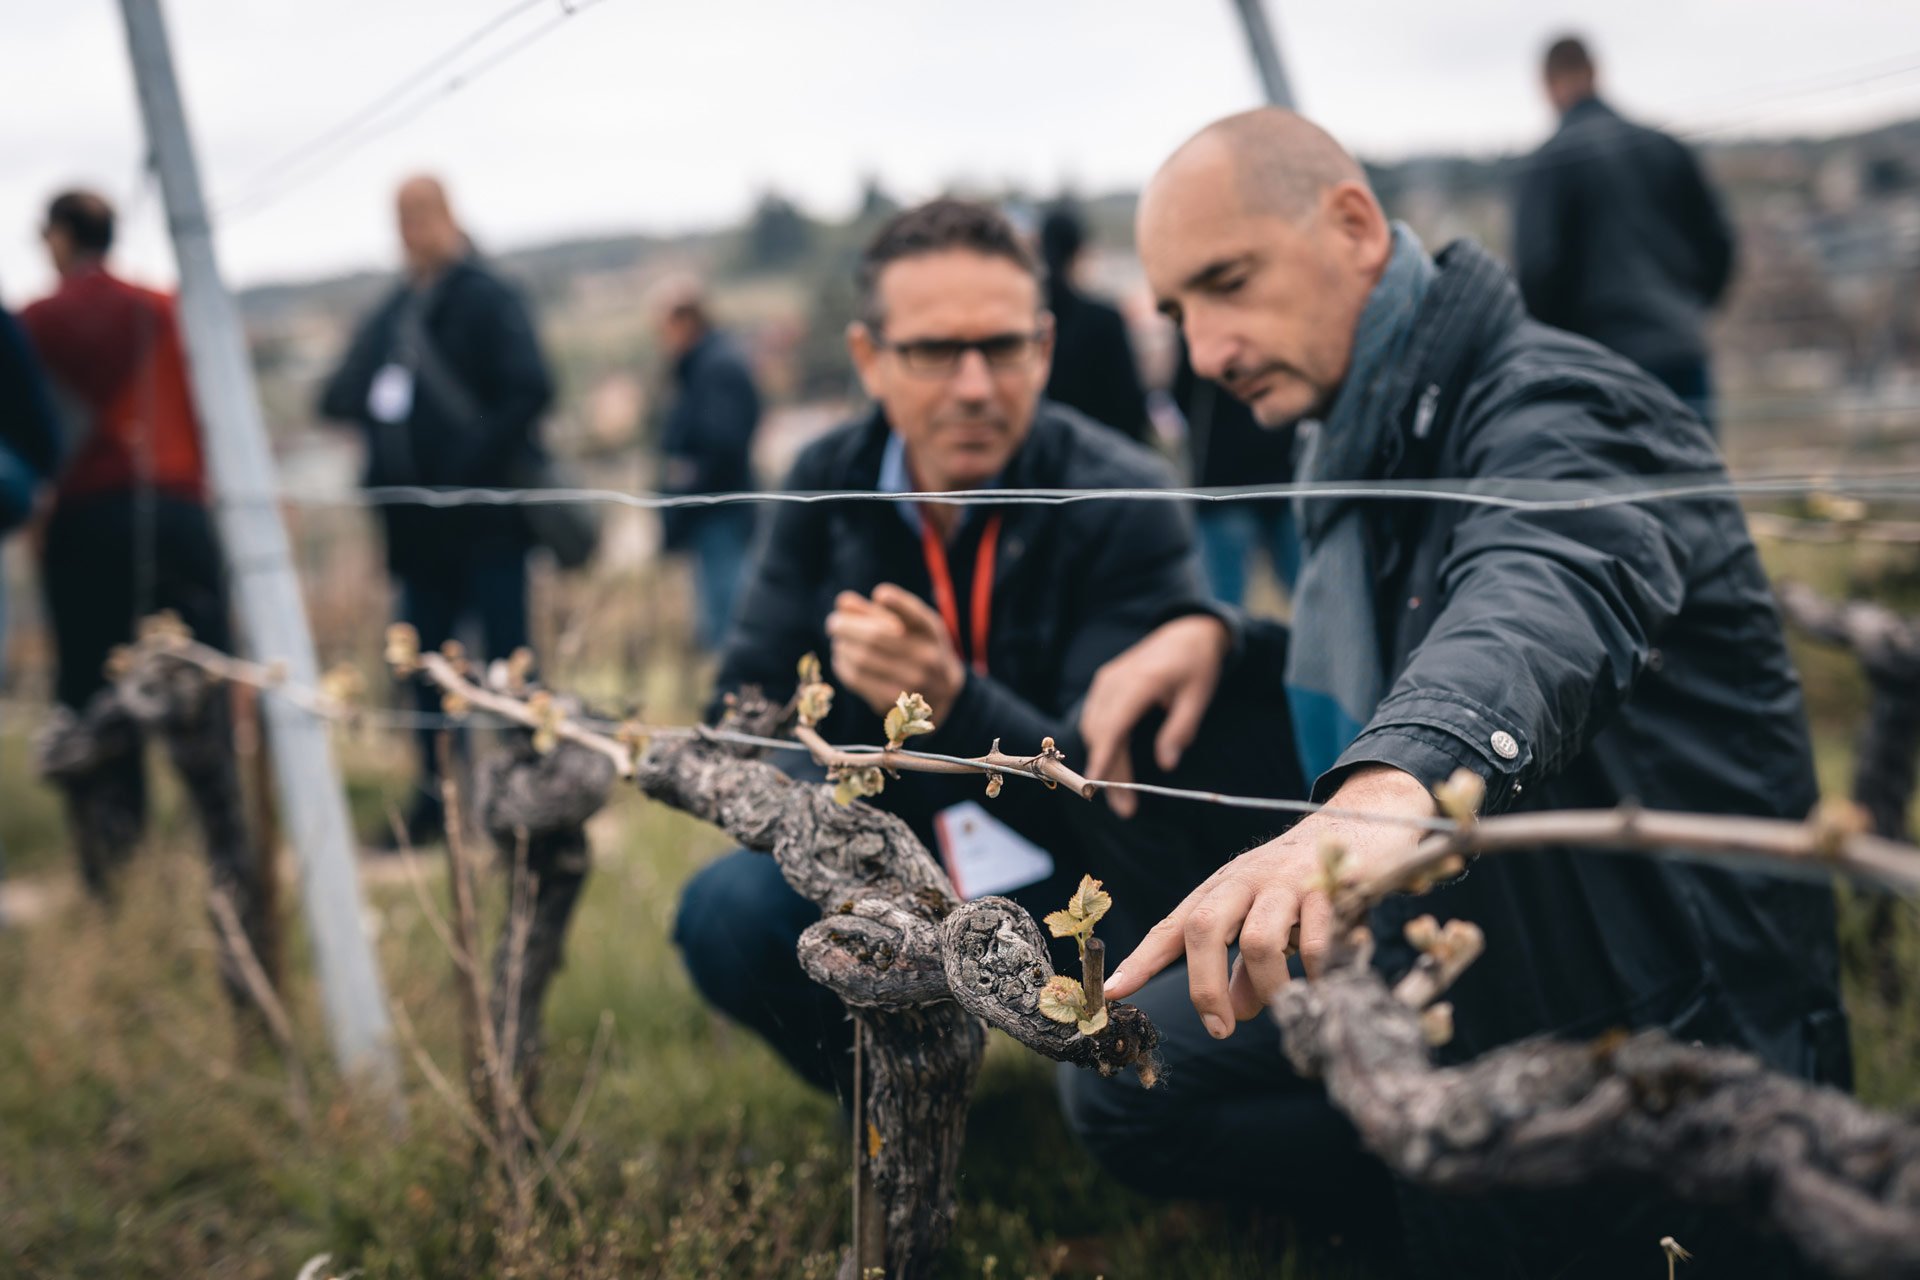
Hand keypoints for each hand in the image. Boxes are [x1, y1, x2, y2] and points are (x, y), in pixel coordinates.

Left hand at [825, 583, 965, 722]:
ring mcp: (910, 683)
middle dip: (847, 627)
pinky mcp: (893, 701)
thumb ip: (878, 610)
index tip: (880, 594)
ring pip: (861, 660)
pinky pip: (856, 680)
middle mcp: (927, 659)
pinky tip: (842, 658)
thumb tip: (843, 602)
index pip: (917, 616)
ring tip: (838, 642)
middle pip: (876, 637)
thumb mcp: (910, 625)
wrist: (940, 690)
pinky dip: (842, 665)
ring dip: (842, 647)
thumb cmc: (918, 646)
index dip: (899, 603)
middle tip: (833, 623)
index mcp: (932, 634)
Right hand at [1079, 614, 1229, 816]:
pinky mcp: (1105, 684)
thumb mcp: (1198, 696)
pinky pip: (1095, 719)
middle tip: (1126, 809)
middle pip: (1102, 733)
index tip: (1096, 785)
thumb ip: (1181, 729)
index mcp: (1140, 682)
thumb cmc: (1196, 664)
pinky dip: (1101, 744)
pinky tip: (1114, 765)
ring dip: (1104, 761)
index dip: (1104, 757)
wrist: (1186, 631)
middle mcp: (1115, 681)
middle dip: (1109, 773)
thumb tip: (1167, 764)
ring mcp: (1106, 681)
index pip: (1114, 725)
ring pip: (1094, 728)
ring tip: (1121, 794)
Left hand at [1104, 765, 1435, 1035]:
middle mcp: (1246, 879)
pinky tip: (1326, 983)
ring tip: (1285, 1006)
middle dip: (1204, 987)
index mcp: (1222, 887)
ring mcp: (1287, 880)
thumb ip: (1243, 967)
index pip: (1174, 925)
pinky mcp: (1330, 887)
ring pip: (1258, 941)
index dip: (1141, 960)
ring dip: (1268, 987)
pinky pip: (1316, 944)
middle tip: (1220, 1028)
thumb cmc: (1304, 881)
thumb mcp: (1264, 917)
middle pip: (1204, 928)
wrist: (1366, 819)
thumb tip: (1237, 1012)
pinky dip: (1317, 975)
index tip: (1112, 992)